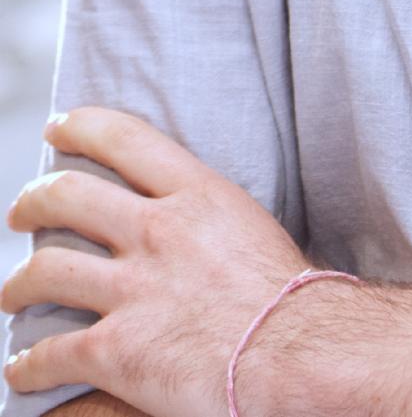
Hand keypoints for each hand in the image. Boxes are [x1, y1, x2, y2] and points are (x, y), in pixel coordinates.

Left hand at [2, 107, 307, 415]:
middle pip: (69, 196)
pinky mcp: (118, 350)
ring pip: (46, 270)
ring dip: (17, 283)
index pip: (123, 139)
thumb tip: (189, 218)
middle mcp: (157, 231)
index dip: (81, 127)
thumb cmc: (290, 297)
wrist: (298, 351)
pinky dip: (28, 364)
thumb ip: (208, 215)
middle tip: (21, 209)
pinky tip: (20, 369)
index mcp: (195, 194)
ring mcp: (134, 290)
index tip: (59, 128)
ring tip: (10, 292)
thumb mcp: (250, 225)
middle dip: (33, 199)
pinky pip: (52, 353)